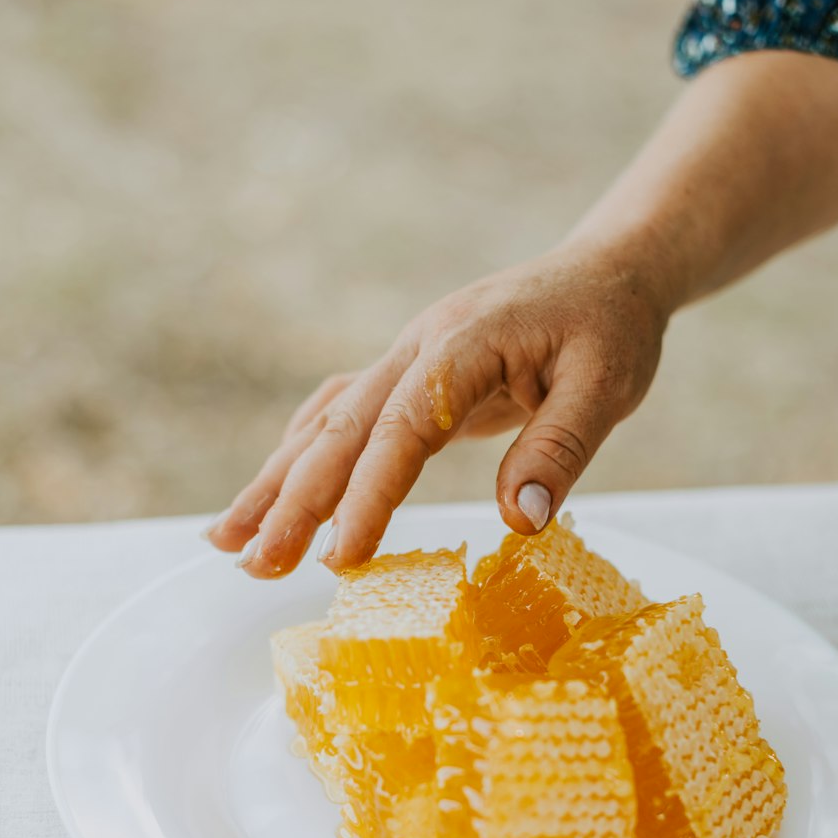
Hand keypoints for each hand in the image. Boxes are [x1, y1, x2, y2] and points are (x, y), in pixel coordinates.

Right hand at [204, 242, 666, 575]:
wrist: (604, 273)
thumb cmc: (610, 328)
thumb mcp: (608, 385)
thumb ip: (562, 448)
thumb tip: (519, 522)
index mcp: (464, 343)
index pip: (403, 427)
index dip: (368, 495)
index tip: (341, 558)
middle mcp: (419, 347)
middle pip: (341, 427)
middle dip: (293, 500)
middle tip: (257, 564)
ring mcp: (405, 359)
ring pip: (326, 421)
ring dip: (276, 482)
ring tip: (227, 541)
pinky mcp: (407, 377)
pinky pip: (341, 414)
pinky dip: (300, 456)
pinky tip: (272, 493)